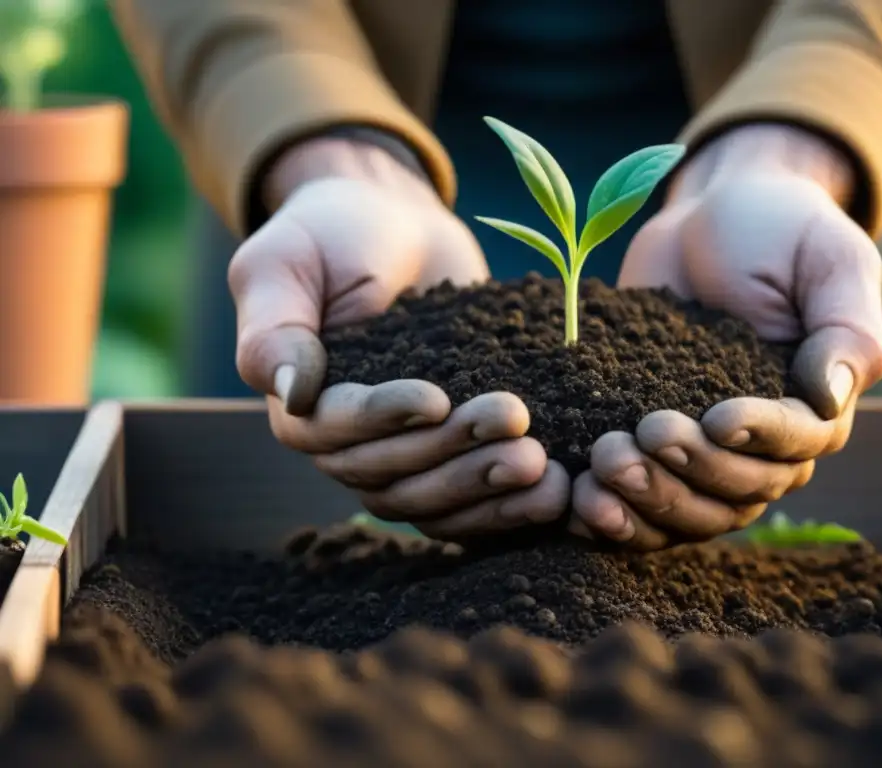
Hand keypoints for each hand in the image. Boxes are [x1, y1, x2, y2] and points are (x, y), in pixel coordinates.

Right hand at [228, 137, 568, 537]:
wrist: (397, 227)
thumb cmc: (332, 234)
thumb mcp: (284, 262)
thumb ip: (274, 328)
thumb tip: (292, 394)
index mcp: (301, 406)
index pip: (335, 433)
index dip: (385, 422)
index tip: (437, 398)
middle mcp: (349, 446)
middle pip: (391, 478)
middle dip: (453, 455)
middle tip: (514, 424)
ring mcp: (405, 456)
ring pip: (434, 502)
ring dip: (486, 489)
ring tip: (540, 464)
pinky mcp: (453, 454)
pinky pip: (472, 504)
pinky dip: (509, 507)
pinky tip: (555, 491)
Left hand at [570, 124, 881, 548]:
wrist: (705, 218)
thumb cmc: (777, 230)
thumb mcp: (829, 261)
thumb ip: (847, 327)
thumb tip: (834, 396)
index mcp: (813, 409)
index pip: (793, 447)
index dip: (756, 441)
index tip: (715, 419)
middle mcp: (761, 446)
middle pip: (735, 493)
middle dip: (688, 474)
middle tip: (639, 437)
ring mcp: (702, 454)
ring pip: (686, 513)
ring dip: (645, 501)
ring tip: (603, 467)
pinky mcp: (648, 450)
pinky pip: (637, 505)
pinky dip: (611, 514)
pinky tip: (576, 500)